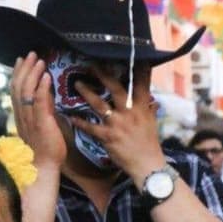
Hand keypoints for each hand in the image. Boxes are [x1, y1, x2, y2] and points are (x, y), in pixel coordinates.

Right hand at [10, 52, 65, 169]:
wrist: (44, 167)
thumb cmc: (46, 149)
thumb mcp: (43, 124)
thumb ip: (43, 108)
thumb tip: (46, 92)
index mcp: (20, 115)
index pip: (16, 90)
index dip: (18, 73)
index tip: (22, 60)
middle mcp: (21, 115)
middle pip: (18, 86)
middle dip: (25, 68)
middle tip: (31, 54)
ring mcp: (29, 118)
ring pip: (26, 91)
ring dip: (33, 73)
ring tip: (40, 61)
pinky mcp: (40, 123)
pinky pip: (39, 102)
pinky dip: (42, 87)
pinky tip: (46, 76)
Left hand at [68, 65, 165, 182]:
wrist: (147, 165)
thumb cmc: (149, 144)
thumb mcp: (151, 124)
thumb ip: (148, 109)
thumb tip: (151, 100)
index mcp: (141, 108)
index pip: (141, 85)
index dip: (138, 70)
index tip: (133, 56)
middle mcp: (130, 113)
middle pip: (116, 89)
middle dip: (103, 76)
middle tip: (91, 65)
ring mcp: (118, 124)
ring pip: (99, 105)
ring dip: (87, 93)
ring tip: (77, 84)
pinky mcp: (108, 137)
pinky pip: (90, 127)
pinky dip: (80, 122)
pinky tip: (71, 117)